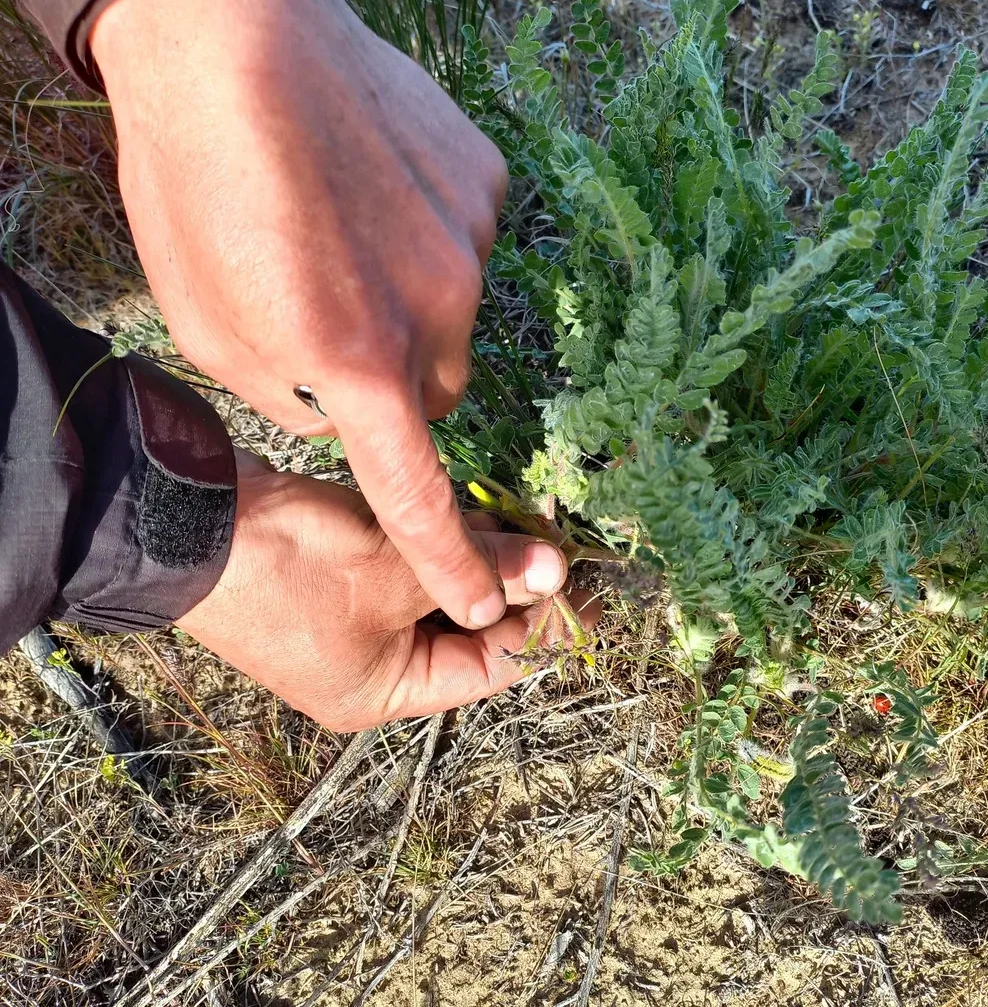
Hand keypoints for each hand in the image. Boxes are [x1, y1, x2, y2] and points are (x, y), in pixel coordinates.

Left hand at [90, 0, 509, 629]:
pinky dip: (430, 239)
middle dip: (396, 379)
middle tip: (333, 317)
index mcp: (356, 363)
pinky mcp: (487, 183)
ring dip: (411, 302)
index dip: (449, 558)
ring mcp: (473, 242)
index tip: (484, 604)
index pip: (417, 493)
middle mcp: (437, 314)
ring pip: (457, 316)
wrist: (228, 35)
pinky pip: (471, 246)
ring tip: (342, 233)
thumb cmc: (197, 189)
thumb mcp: (214, 333)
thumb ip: (303, 404)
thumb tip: (359, 412)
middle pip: (440, 391)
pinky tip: (373, 186)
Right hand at [177, 453, 599, 731]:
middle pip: (465, 629)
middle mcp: (370, 666)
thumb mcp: (395, 571)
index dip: (541, 629)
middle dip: (510, 588)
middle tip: (559, 547)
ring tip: (525, 526)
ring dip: (475, 560)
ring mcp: (350, 621)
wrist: (182, 521)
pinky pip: (406, 568)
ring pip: (437, 593)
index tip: (586, 592)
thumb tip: (556, 569)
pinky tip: (471, 515)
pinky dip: (437, 545)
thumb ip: (478, 569)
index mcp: (384, 691)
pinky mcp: (338, 576)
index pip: (487, 668)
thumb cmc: (290, 567)